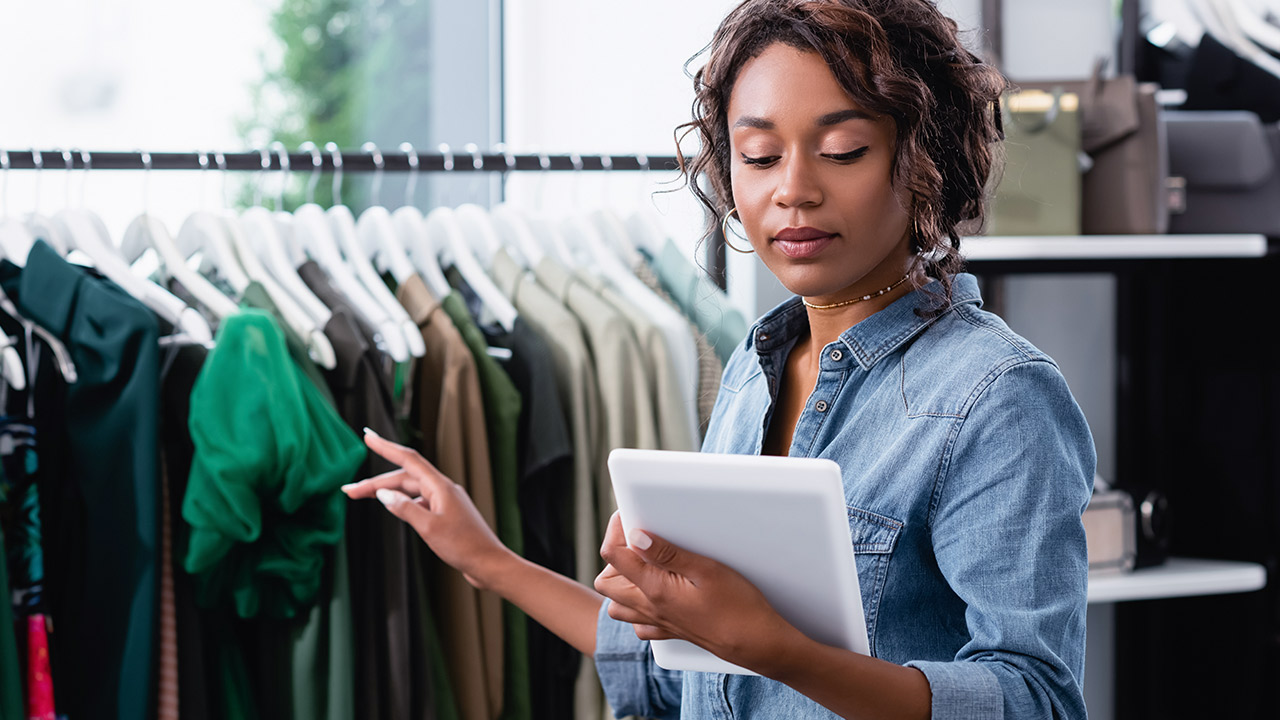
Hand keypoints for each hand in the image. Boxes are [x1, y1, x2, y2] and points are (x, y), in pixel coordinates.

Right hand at [342, 428, 511, 588]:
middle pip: (404, 478)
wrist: (488, 563)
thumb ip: (404, 509)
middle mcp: (442, 489)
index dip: (385, 447)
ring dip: (387, 492)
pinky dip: (403, 502)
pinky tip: (393, 507)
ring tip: (362, 496)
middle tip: (349, 490)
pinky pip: (419, 501)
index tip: (367, 435)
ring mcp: (445, 501)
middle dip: (375, 482)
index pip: (408, 459)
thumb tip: (384, 494)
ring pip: (410, 490)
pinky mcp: (446, 514)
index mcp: (440, 487)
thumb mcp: (428, 528)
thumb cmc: (463, 546)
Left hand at [594, 511, 797, 672]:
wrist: (755, 643)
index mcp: (654, 589)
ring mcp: (658, 622)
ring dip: (622, 584)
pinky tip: (654, 597)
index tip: (631, 516)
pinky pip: (638, 623)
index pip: (613, 554)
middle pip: (606, 581)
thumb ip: (667, 553)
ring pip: (617, 606)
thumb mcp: (705, 569)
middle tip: (638, 541)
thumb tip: (636, 536)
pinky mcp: (669, 632)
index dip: (617, 529)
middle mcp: (649, 608)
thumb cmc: (737, 605)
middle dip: (615, 556)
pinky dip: (637, 609)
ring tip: (643, 566)